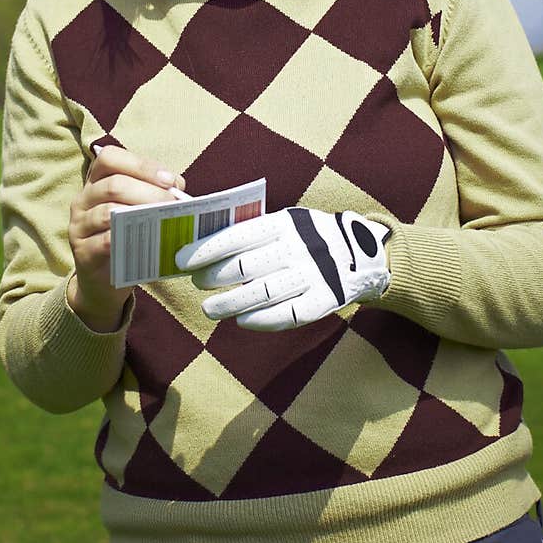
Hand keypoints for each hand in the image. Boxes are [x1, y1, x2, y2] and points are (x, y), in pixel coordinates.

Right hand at [68, 146, 184, 331]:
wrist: (102, 281)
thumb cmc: (125, 238)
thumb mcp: (135, 211)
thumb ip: (151, 195)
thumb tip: (179, 190)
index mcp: (96, 182)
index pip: (109, 158)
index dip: (140, 164)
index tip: (169, 179)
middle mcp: (83, 199)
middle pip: (113, 184)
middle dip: (149, 192)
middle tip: (174, 203)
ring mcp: (79, 226)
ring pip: (108, 211)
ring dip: (142, 214)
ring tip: (166, 220)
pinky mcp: (82, 252)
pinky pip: (106, 241)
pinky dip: (131, 239)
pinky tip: (151, 242)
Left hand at [175, 207, 390, 330]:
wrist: (361, 253)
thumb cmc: (306, 237)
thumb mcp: (284, 222)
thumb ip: (251, 230)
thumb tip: (202, 243)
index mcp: (284, 223)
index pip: (237, 235)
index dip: (205, 250)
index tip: (181, 261)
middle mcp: (298, 247)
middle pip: (245, 267)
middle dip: (213, 277)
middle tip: (197, 284)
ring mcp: (313, 275)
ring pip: (261, 294)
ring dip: (230, 304)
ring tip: (210, 308)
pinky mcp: (324, 301)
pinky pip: (287, 316)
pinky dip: (260, 321)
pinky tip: (242, 320)